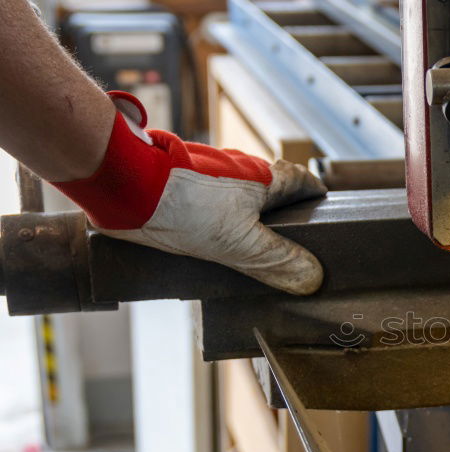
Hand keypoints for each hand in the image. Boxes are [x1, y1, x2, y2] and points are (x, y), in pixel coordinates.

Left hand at [53, 92, 324, 294]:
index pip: (303, 184)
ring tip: (254, 261)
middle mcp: (239, 173)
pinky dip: (219, 229)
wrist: (122, 185)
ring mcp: (209, 180)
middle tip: (292, 253)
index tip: (325, 223)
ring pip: (240, 204)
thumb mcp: (241, 242)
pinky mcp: (182, 191)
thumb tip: (313, 278)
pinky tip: (214, 254)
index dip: (317, 202)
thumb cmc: (184, 206)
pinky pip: (212, 212)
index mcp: (263, 178)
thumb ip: (278, 261)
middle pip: (272, 195)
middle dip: (283, 221)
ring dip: (249, 226)